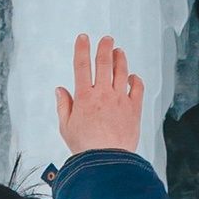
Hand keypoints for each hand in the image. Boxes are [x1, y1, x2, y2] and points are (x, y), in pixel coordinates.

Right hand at [56, 31, 144, 154]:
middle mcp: (103, 94)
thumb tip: (60, 90)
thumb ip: (63, 105)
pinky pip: (137, 88)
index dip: (82, 49)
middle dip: (104, 47)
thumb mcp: (65, 127)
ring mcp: (120, 99)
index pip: (81, 65)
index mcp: (84, 97)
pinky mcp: (134, 108)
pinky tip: (133, 77)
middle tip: (106, 39)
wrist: (106, 160)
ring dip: (120, 58)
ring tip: (119, 51)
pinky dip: (135, 79)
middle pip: (104, 62)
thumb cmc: (85, 147)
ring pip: (122, 71)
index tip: (83, 38)